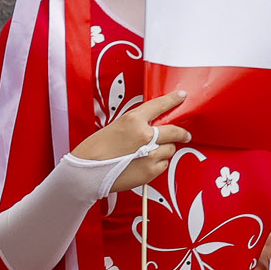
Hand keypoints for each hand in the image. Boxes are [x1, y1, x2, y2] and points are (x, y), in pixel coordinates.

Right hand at [69, 92, 189, 193]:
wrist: (86, 173)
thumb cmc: (93, 150)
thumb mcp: (113, 128)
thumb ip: (134, 126)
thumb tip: (150, 128)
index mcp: (133, 120)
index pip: (159, 105)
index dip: (172, 100)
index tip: (181, 96)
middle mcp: (145, 136)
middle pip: (174, 131)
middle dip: (181, 133)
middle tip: (184, 135)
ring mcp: (151, 154)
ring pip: (169, 149)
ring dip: (163, 150)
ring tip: (148, 154)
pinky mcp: (151, 171)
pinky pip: (163, 164)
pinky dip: (157, 164)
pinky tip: (144, 164)